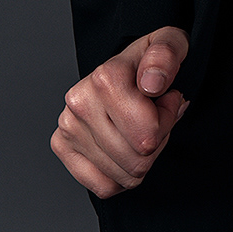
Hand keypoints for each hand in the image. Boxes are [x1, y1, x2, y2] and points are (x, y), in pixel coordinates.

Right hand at [50, 25, 189, 198]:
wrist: (125, 67)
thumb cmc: (150, 61)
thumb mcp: (170, 44)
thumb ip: (167, 55)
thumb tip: (151, 83)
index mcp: (104, 78)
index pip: (148, 134)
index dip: (168, 120)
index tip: (166, 99)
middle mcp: (79, 103)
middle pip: (137, 160)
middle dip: (156, 143)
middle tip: (154, 117)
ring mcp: (67, 127)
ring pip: (123, 176)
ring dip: (141, 159)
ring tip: (139, 128)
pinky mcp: (62, 146)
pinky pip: (103, 186)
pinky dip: (121, 176)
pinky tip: (125, 149)